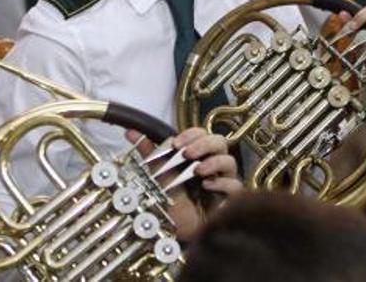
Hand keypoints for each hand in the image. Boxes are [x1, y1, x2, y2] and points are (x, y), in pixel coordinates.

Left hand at [126, 127, 240, 240]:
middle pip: (219, 142)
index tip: (176, 143)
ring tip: (198, 170)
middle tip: (188, 153)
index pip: (202, 135)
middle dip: (204, 144)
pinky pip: (234, 185)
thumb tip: (130, 133)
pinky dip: (222, 183)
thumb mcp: (157, 177)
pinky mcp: (230, 198)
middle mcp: (212, 166)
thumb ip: (148, 154)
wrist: (178, 233)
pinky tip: (207, 186)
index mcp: (196, 157)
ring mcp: (223, 181)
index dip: (191, 134)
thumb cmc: (172, 205)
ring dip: (214, 162)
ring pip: (229, 161)